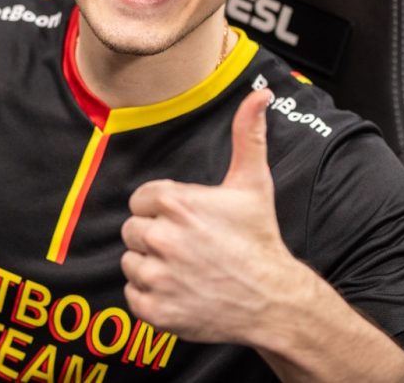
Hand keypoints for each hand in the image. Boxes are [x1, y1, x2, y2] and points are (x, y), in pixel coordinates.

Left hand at [120, 89, 305, 344]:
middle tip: (188, 246)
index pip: (140, 200)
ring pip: (130, 263)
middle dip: (155, 236)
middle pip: (132, 230)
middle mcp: (162, 239)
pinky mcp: (155, 310)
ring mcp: (158, 277)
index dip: (161, 209)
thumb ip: (248, 135)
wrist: (272, 300)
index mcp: (177, 204)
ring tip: (185, 269)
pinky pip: (132, 295)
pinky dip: (150, 296)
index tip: (186, 221)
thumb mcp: (253, 184)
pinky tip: (180, 291)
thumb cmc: (259, 240)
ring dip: (151, 266)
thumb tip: (260, 94)